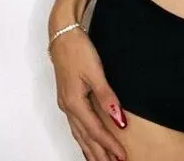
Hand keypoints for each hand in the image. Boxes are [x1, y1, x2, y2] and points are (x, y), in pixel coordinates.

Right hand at [49, 27, 128, 160]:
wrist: (62, 35)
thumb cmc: (78, 50)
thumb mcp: (95, 72)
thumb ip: (107, 97)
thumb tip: (119, 120)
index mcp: (74, 103)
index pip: (96, 131)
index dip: (109, 145)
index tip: (122, 156)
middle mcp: (68, 107)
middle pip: (85, 137)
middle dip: (99, 154)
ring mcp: (66, 104)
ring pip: (79, 134)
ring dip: (90, 149)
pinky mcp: (67, 98)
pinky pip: (75, 125)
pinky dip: (83, 137)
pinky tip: (87, 141)